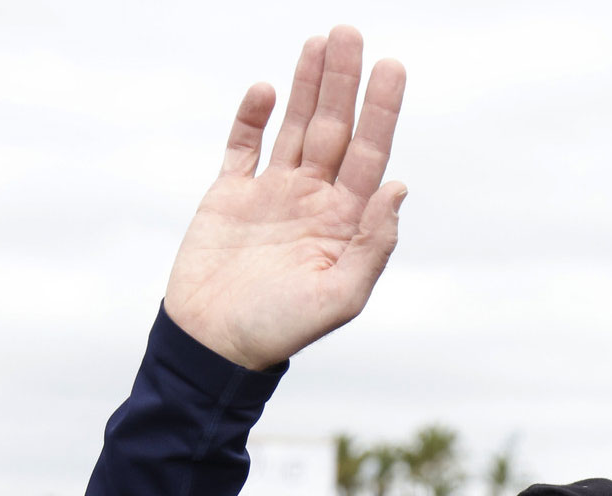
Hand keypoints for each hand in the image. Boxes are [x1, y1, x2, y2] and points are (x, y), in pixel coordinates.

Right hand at [165, 26, 408, 370]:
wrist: (213, 346)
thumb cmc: (280, 331)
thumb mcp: (340, 297)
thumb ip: (372, 244)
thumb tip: (398, 187)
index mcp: (344, 222)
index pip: (369, 154)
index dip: (381, 111)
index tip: (391, 68)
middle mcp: (313, 200)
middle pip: (334, 128)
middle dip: (343, 82)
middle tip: (351, 32)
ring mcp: (272, 194)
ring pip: (295, 127)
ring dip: (307, 86)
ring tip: (320, 41)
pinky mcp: (229, 195)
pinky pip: (244, 145)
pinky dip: (253, 117)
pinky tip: (267, 88)